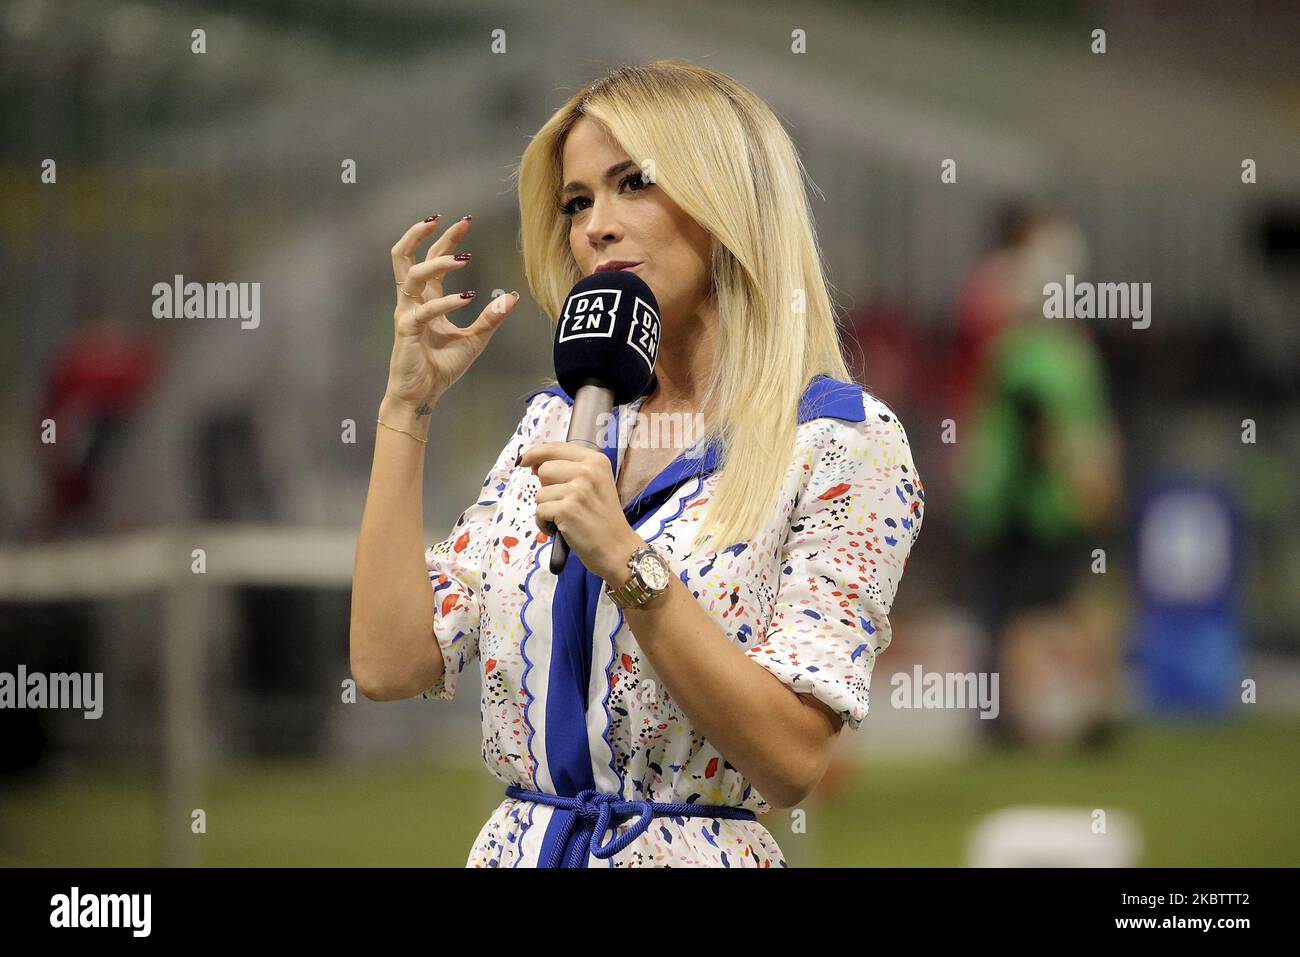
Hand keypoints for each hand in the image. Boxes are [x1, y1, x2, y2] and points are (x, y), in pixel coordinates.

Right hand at [387, 215, 520, 405]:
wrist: (421, 394)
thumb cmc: (440, 368)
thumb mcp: (474, 340)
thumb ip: (491, 317)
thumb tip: (512, 296)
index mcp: (426, 300)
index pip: (431, 259)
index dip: (445, 239)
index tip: (464, 222)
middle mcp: (413, 302)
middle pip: (406, 257)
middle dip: (423, 234)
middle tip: (450, 221)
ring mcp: (407, 314)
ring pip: (412, 275)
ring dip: (438, 263)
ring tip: (464, 257)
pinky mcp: (407, 331)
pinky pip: (424, 311)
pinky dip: (446, 302)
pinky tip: (467, 298)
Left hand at [520, 441, 641, 581]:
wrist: (618, 549)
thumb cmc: (604, 519)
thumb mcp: (595, 484)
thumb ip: (569, 470)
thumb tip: (534, 465)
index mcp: (596, 461)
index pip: (555, 448)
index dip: (536, 453)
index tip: (525, 462)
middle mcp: (588, 471)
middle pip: (544, 468)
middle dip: (547, 487)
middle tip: (565, 502)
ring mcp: (578, 490)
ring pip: (540, 493)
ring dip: (546, 508)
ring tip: (565, 518)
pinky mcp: (567, 510)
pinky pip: (539, 511)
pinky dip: (544, 524)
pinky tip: (560, 529)